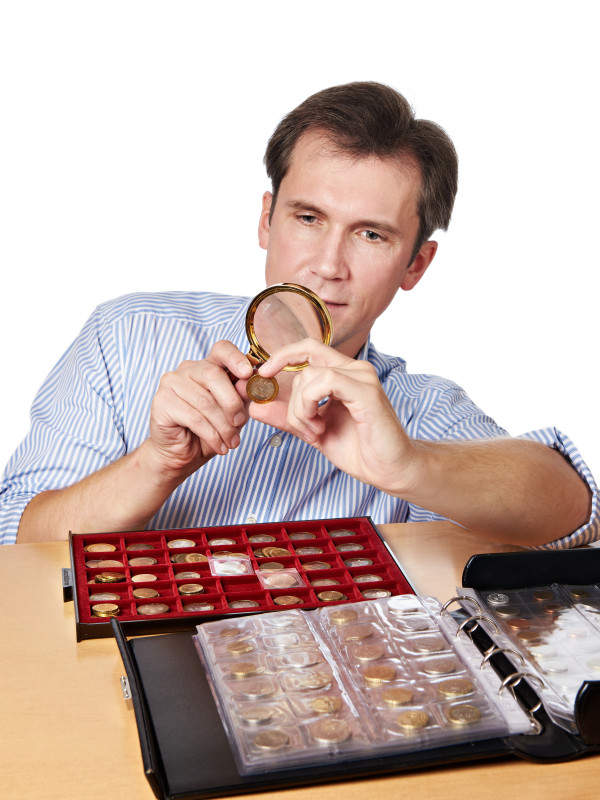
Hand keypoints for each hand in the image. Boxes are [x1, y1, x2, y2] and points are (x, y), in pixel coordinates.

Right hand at [148, 340, 253, 476]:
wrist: (183, 454)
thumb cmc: (210, 431)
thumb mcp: (234, 414)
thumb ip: (241, 397)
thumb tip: (248, 386)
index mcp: (208, 366)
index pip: (221, 349)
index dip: (236, 358)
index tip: (248, 374)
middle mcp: (187, 369)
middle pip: (213, 375)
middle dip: (232, 402)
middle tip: (240, 423)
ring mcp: (171, 383)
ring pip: (205, 401)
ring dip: (223, 426)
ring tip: (232, 442)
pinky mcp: (161, 401)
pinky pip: (194, 417)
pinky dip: (211, 435)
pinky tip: (219, 446)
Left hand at [250, 339, 414, 493]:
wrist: (390, 470)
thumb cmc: (360, 450)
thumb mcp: (313, 432)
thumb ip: (287, 417)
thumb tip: (255, 406)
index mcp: (344, 375)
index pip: (308, 349)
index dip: (283, 355)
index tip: (263, 375)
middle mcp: (355, 370)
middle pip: (305, 361)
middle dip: (291, 397)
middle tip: (303, 428)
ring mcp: (362, 378)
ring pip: (310, 374)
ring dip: (300, 408)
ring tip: (314, 432)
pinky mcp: (365, 392)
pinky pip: (325, 382)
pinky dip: (310, 404)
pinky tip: (319, 427)